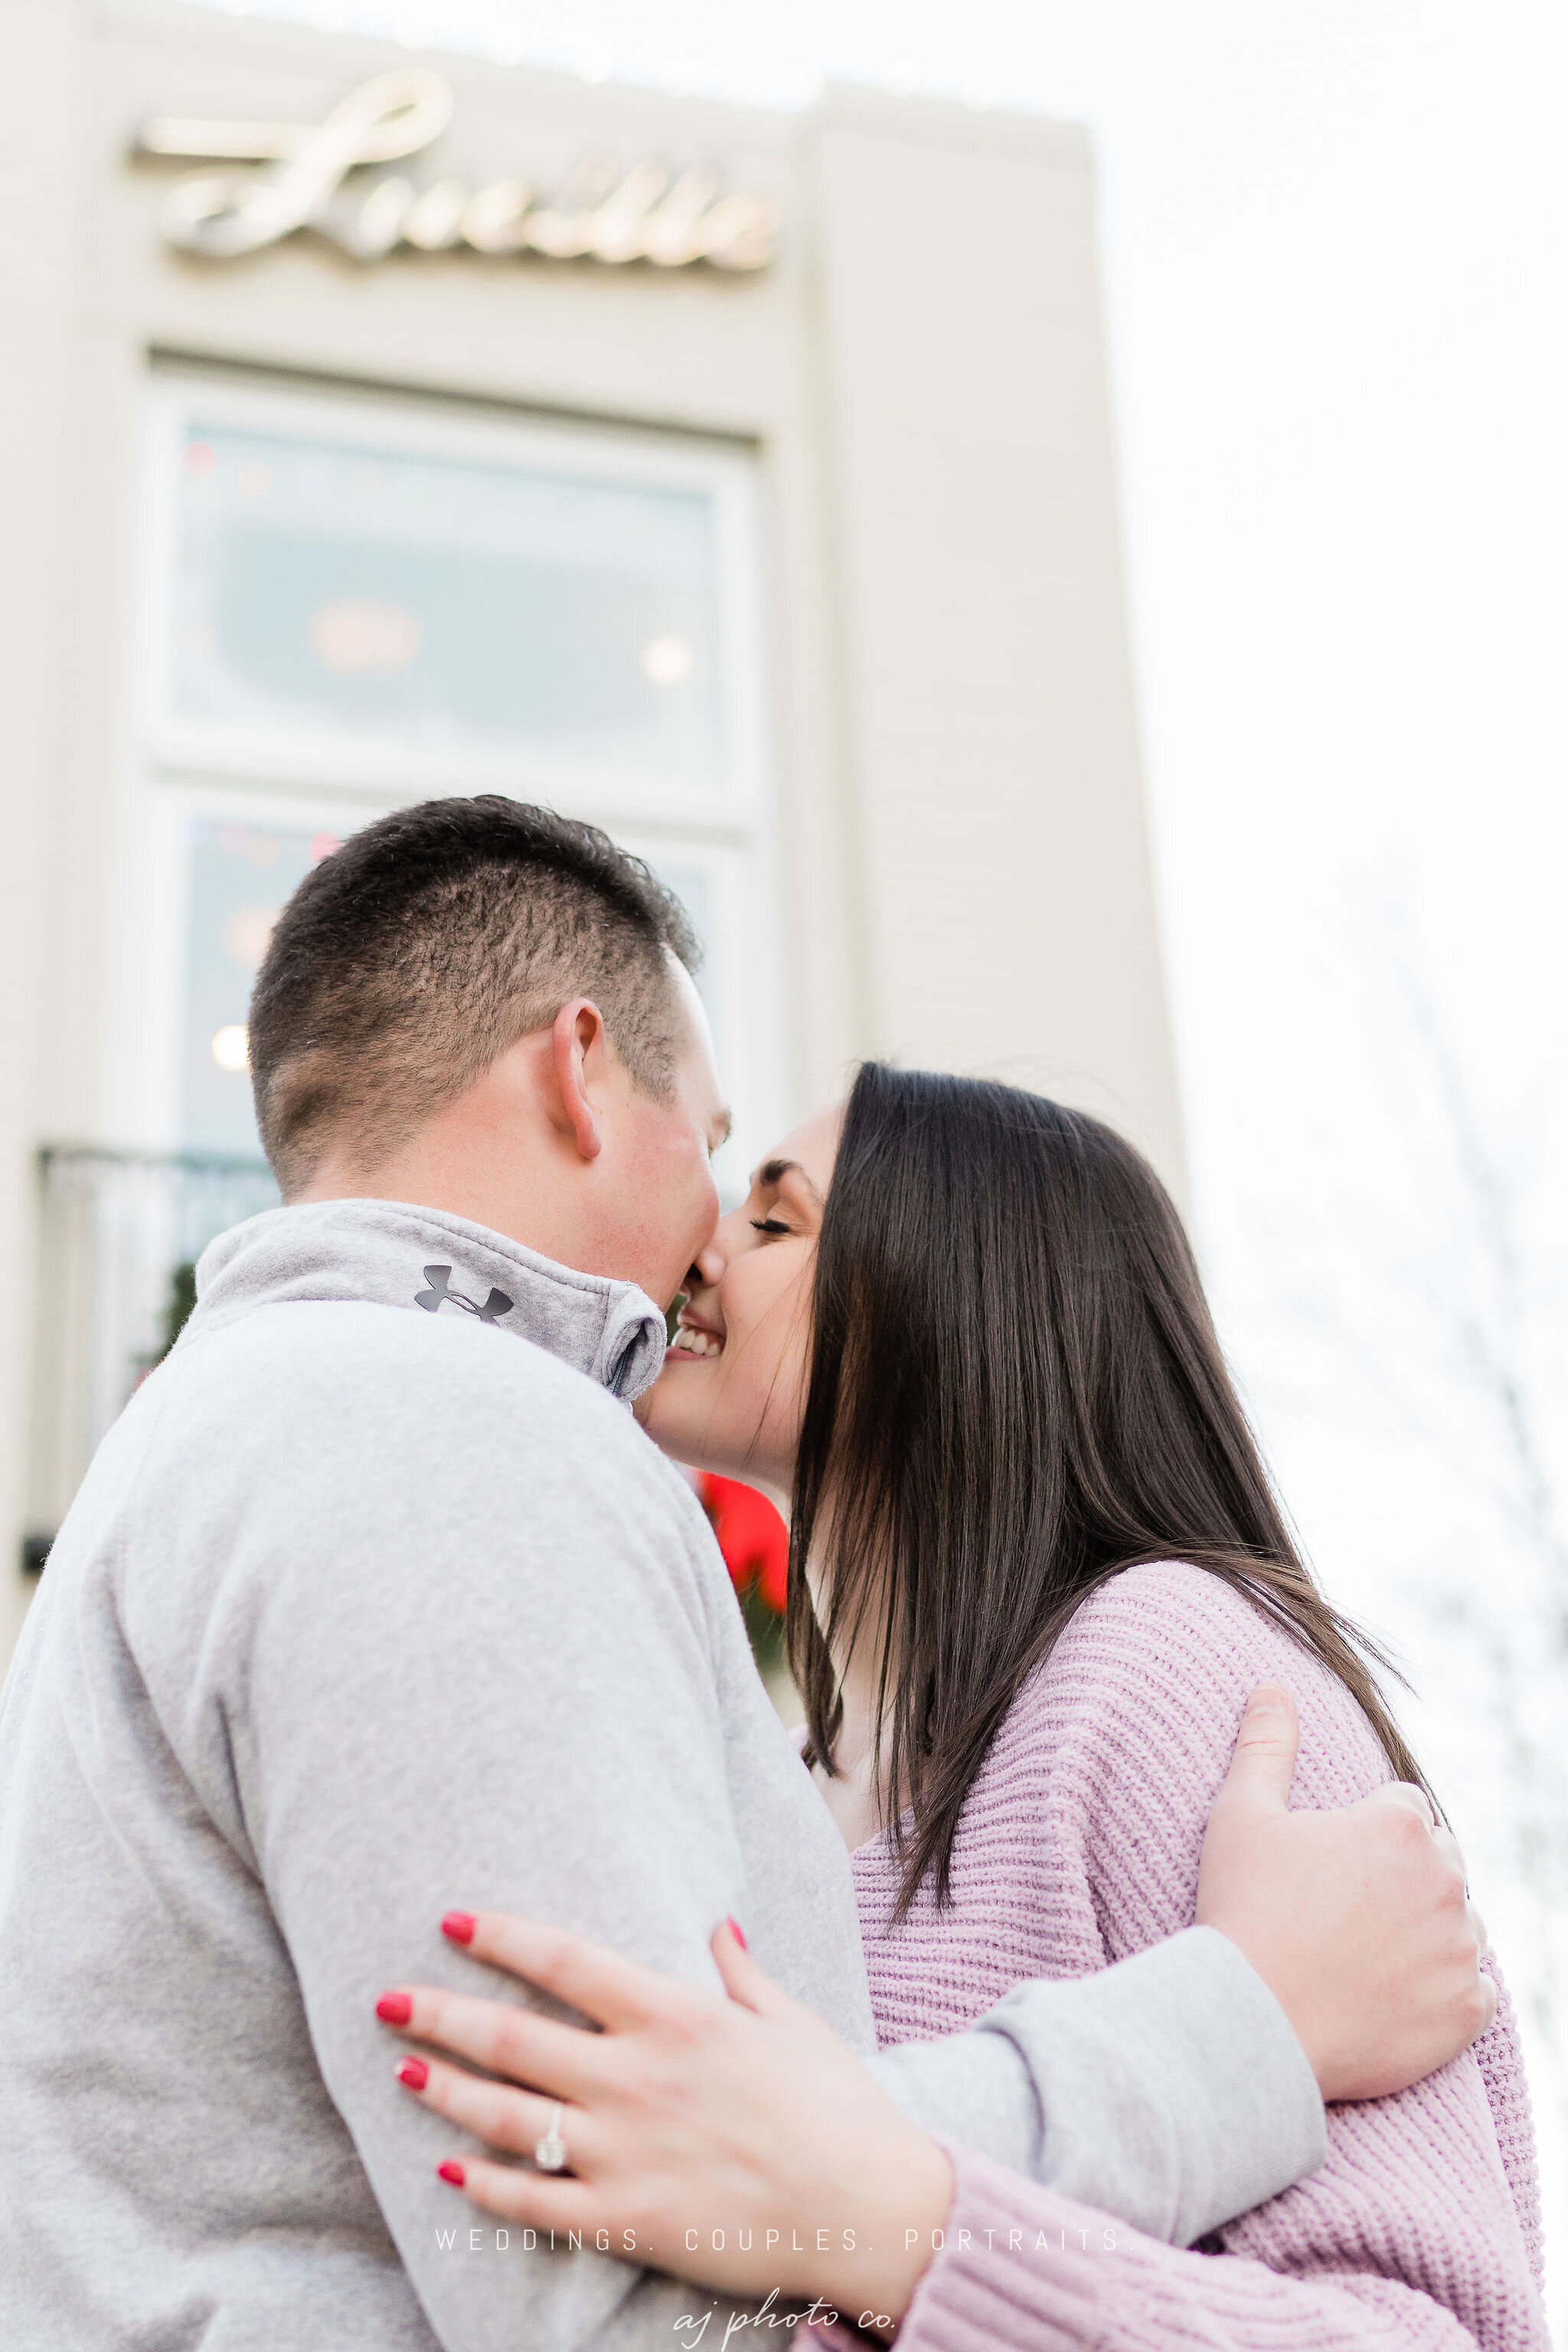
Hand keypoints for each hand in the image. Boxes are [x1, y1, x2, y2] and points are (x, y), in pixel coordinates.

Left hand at [376, 1913, 952, 2333]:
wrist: (869, 2210)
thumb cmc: (836, 2108)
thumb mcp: (791, 2020)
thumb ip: (740, 1972)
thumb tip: (715, 1924)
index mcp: (676, 2015)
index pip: (562, 1961)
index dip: (499, 1938)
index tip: (452, 1921)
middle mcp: (636, 2076)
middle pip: (512, 2036)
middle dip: (439, 2014)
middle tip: (387, 1999)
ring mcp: (624, 2152)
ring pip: (507, 2116)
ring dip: (447, 2091)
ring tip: (404, 2073)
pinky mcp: (625, 2219)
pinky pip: (534, 2202)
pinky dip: (484, 2186)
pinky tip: (451, 2169)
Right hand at [1196, 1684, 1493, 2100]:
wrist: (1253, 2022)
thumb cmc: (1244, 1910)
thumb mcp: (1242, 1814)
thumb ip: (1267, 1745)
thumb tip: (1272, 1687)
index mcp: (1399, 1826)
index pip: (1406, 1807)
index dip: (1366, 1830)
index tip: (1330, 1862)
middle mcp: (1444, 1882)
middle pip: (1441, 1861)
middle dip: (1406, 1874)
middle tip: (1346, 1906)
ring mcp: (1459, 1951)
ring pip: (1462, 1925)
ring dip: (1431, 1931)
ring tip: (1369, 1951)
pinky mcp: (1464, 2013)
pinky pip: (1478, 1992)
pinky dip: (1448, 1992)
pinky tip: (1398, 1993)